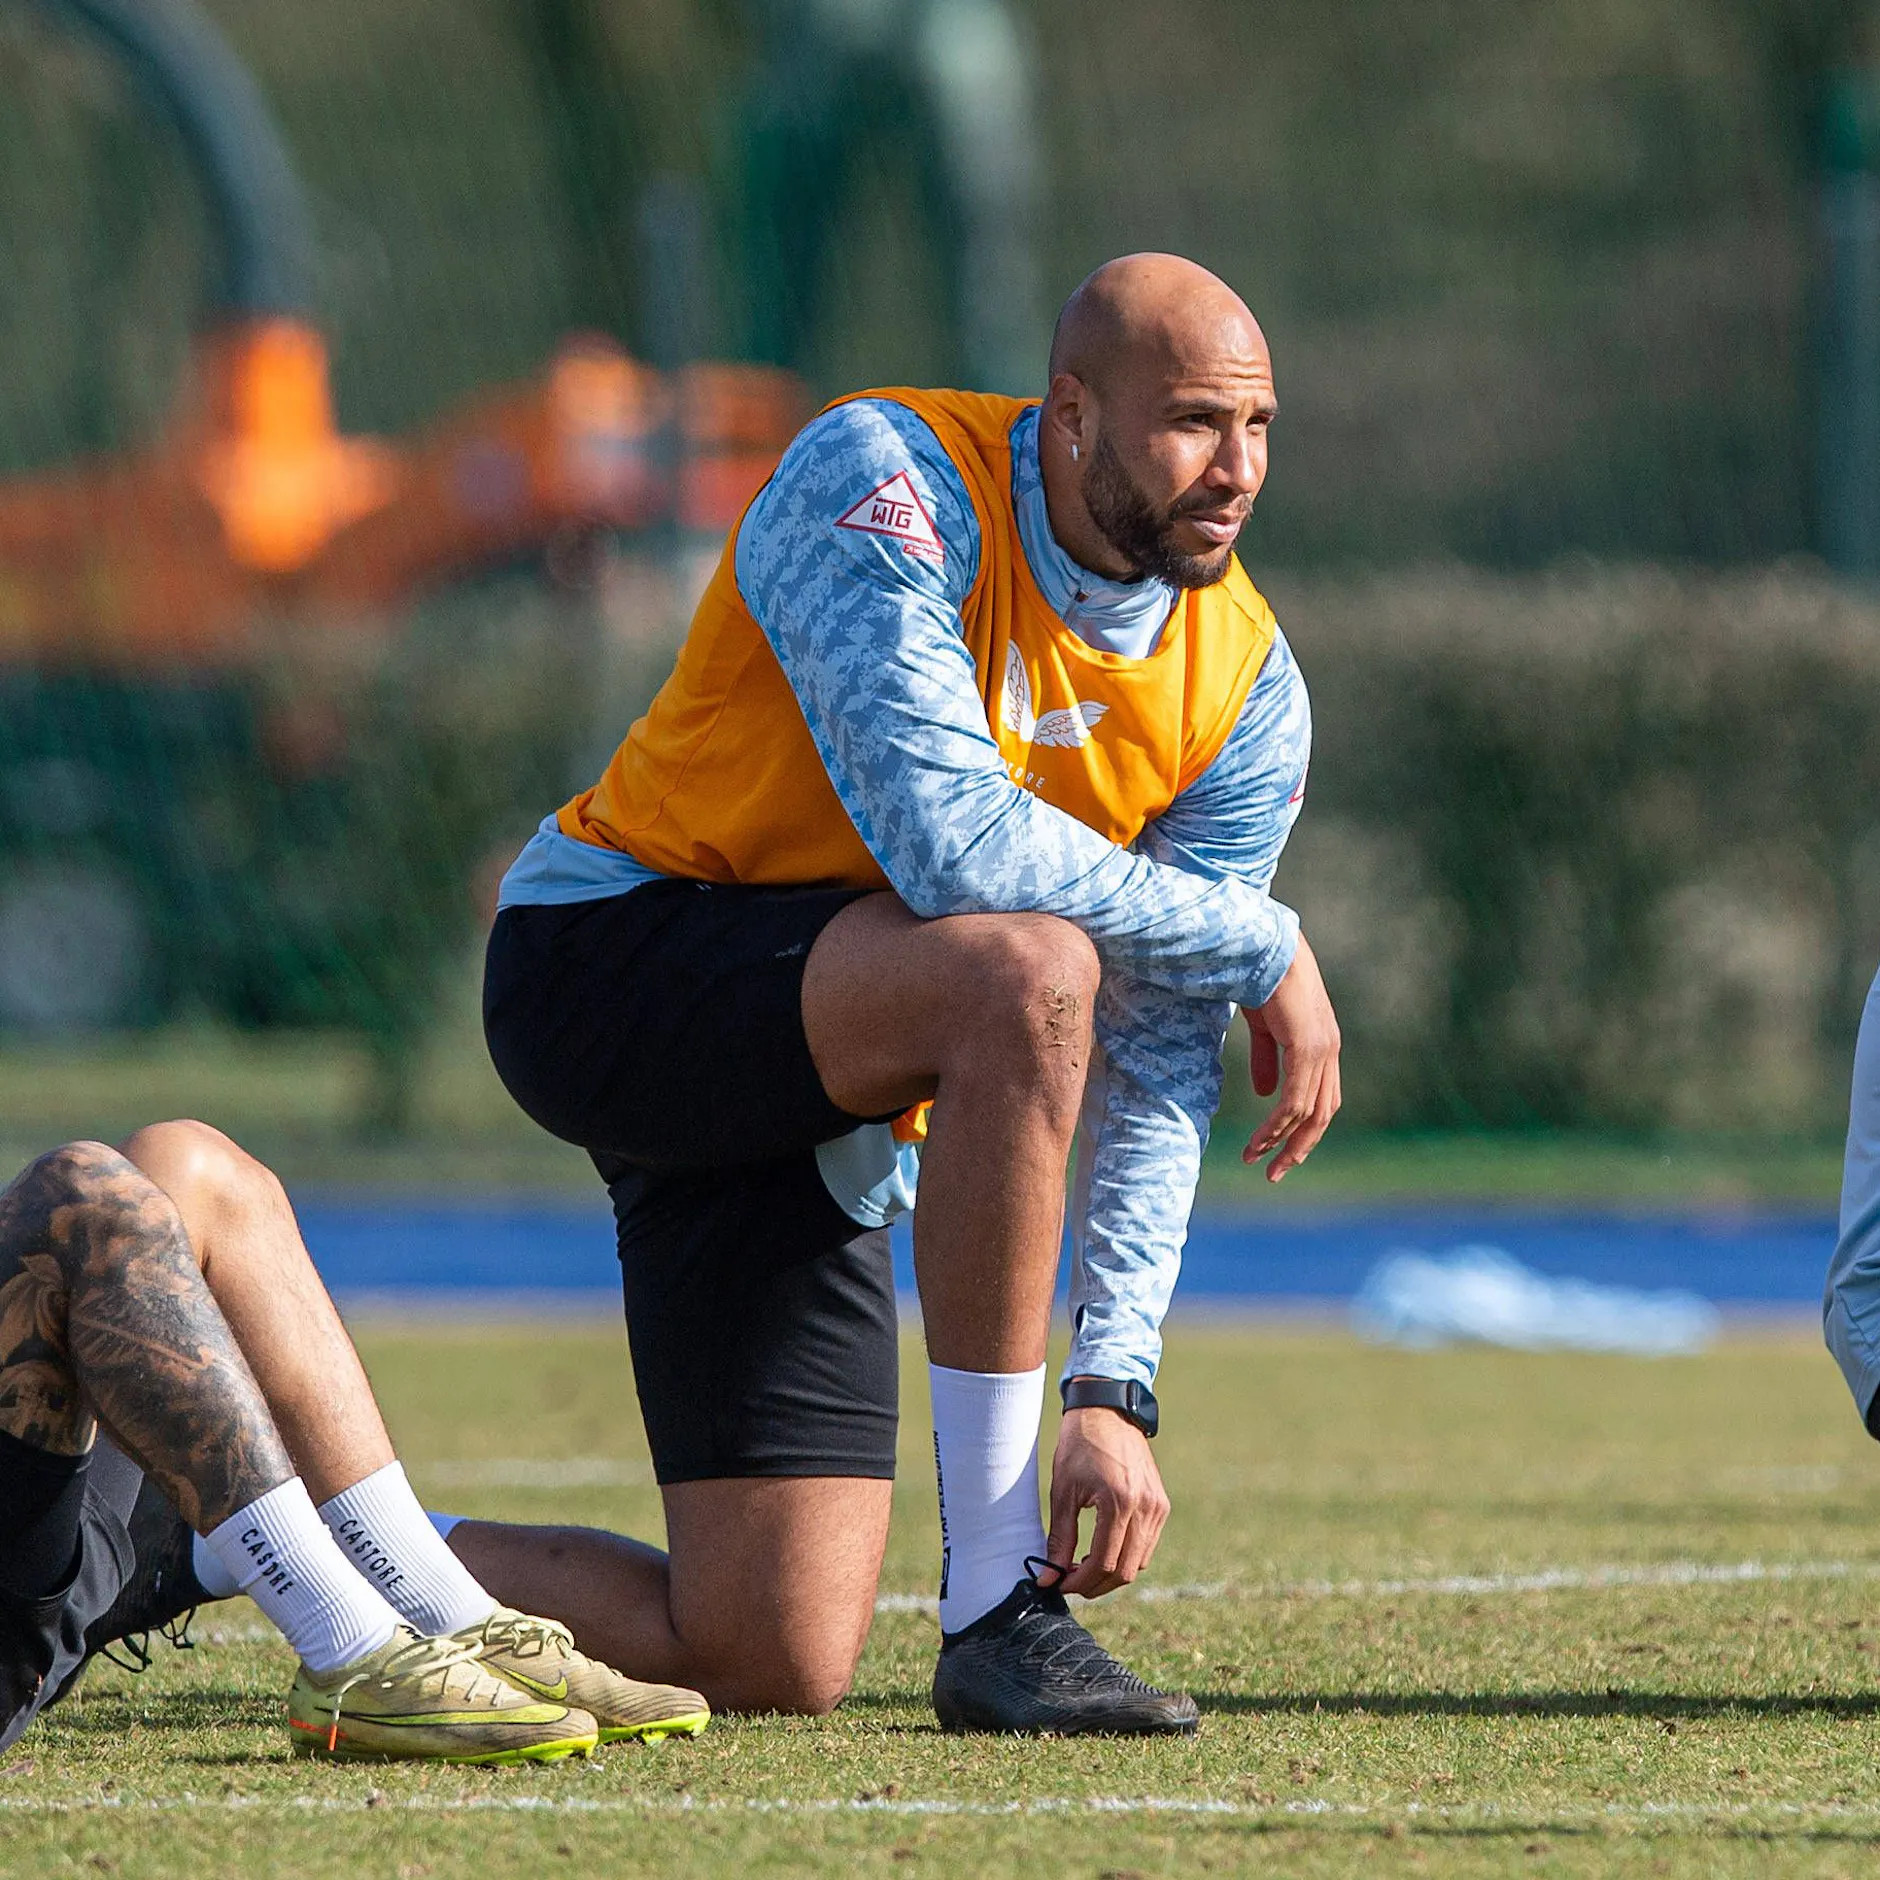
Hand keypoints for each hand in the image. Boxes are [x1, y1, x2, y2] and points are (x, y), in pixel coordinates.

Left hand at [1044, 1402, 1169, 1596]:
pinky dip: (1126, 1555)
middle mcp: (1146, 1507)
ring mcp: (1158, 1506)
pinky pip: (1147, 1544)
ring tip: (1083, 1565)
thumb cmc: (1079, 1445)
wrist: (1107, 1410)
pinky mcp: (1161, 1504)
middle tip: (1071, 1580)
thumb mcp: (1062, 1491)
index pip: (1105, 1563)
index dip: (1081, 1582)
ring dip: (1112, 1572)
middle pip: (1126, 1571)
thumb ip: (1059, 1539)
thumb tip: (1049, 1578)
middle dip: (1097, 1584)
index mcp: (1120, 1502)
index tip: (1060, 1583)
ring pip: (1139, 1562)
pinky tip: (1103, 1548)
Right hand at [1242, 932, 1341, 1182]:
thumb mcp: (1262, 1026)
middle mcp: (1329, 1052)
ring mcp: (1321, 1051)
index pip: (1322, 1100)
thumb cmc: (1261, 978)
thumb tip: (1264, 1094)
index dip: (1303, 1130)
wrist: (1264, 947)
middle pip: (1322, 1115)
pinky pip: (1294, 1100)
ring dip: (1280, 1142)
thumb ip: (1266, 1059)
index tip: (1278, 1152)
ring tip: (1255, 1159)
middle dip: (1298, 1148)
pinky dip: (1276, 1125)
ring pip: (1307, 1113)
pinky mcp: (1307, 1049)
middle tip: (1274, 1173)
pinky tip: (1260, 1139)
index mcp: (1323, 1045)